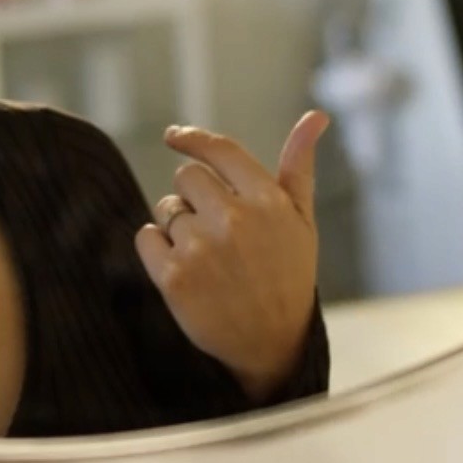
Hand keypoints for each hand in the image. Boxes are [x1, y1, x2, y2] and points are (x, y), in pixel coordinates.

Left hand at [135, 111, 329, 401]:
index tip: (174, 136)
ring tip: (208, 257)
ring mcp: (201, 247)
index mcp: (267, 200)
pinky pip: (147, 236)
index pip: (219, 150)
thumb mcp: (302, 221)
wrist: (270, 346)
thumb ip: (299, 166)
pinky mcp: (173, 276)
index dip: (192, 138)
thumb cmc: (287, 276)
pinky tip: (184, 269)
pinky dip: (157, 249)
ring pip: (166, 208)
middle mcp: (233, 218)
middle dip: (195, 196)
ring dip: (178, 225)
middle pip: (187, 177)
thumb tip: (316, 116)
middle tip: (216, 230)